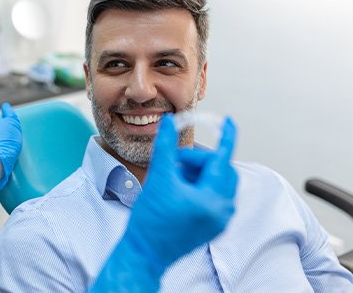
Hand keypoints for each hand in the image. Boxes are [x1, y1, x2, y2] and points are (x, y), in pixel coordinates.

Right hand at [125, 113, 237, 272]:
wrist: (144, 253)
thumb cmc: (150, 221)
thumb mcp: (158, 178)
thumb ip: (166, 147)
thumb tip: (169, 123)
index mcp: (212, 200)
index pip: (224, 160)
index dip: (227, 137)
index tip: (230, 121)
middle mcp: (221, 211)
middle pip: (220, 171)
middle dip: (199, 160)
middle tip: (176, 161)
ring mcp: (218, 221)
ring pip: (216, 182)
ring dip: (197, 172)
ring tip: (173, 176)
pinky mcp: (211, 226)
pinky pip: (212, 195)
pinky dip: (198, 184)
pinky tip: (177, 187)